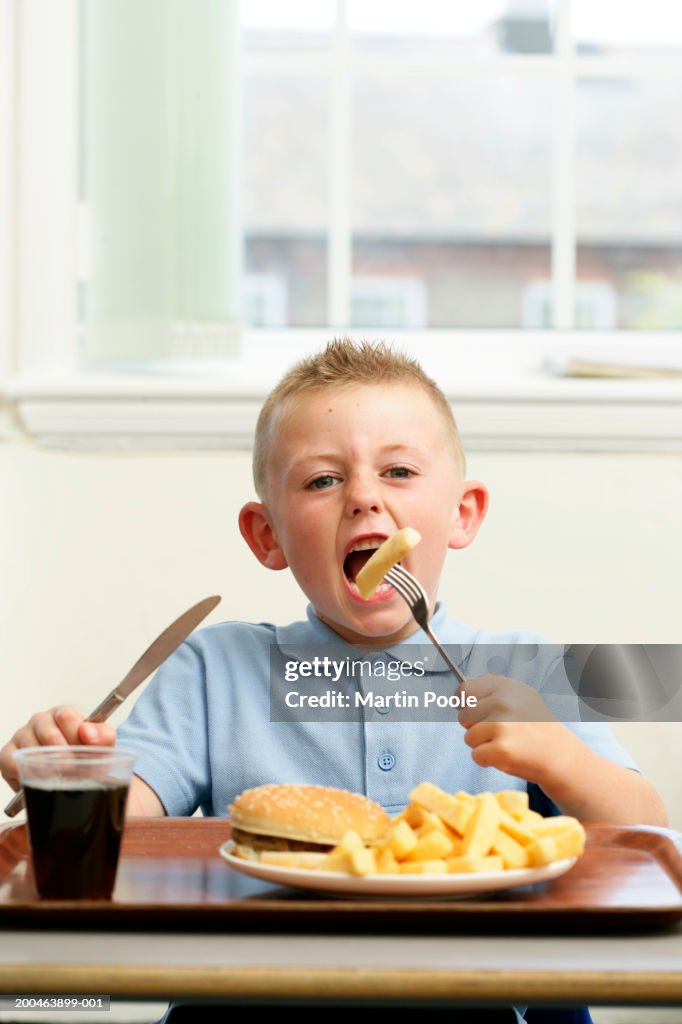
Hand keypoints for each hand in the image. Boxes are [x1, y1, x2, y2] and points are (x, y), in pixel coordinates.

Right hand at [0, 707, 114, 792]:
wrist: (73, 771)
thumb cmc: (86, 752)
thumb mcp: (102, 743)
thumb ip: (103, 735)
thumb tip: (87, 733)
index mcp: (63, 713)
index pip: (66, 716)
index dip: (77, 737)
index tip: (85, 752)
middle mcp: (41, 720)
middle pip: (49, 734)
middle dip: (66, 757)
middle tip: (75, 771)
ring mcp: (23, 735)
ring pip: (32, 750)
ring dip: (49, 769)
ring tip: (62, 778)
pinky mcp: (8, 754)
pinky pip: (12, 763)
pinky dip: (27, 774)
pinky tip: (42, 781)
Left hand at [458, 674, 567, 783]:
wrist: (560, 754)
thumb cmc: (535, 726)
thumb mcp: (520, 695)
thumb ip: (493, 688)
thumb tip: (462, 689)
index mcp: (506, 686)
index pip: (465, 690)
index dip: (463, 703)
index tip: (470, 711)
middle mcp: (503, 701)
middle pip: (463, 716)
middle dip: (474, 727)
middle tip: (497, 732)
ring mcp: (502, 725)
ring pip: (469, 737)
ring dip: (482, 745)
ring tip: (506, 743)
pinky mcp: (502, 748)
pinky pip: (476, 755)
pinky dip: (487, 760)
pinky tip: (506, 755)